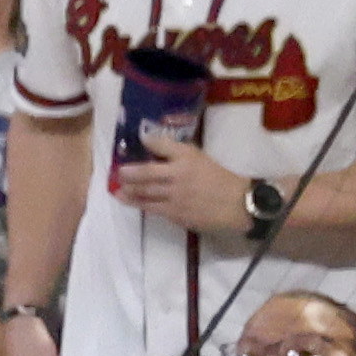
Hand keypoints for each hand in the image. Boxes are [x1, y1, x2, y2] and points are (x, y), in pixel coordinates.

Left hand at [111, 133, 258, 233]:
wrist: (238, 204)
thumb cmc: (219, 178)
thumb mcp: (199, 157)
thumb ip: (175, 151)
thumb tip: (149, 141)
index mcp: (187, 159)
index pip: (161, 146)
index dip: (147, 142)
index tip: (137, 140)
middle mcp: (178, 177)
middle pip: (146, 173)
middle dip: (128, 173)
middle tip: (118, 173)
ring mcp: (176, 197)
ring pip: (145, 194)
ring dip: (129, 192)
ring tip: (117, 190)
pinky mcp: (177, 214)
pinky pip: (154, 209)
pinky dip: (141, 205)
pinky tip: (133, 203)